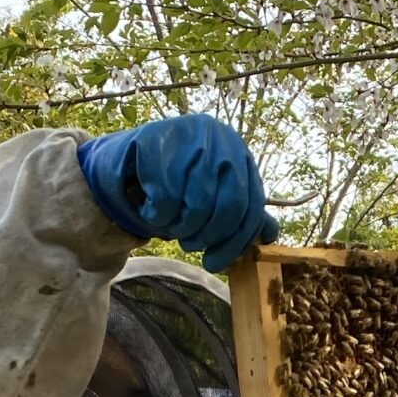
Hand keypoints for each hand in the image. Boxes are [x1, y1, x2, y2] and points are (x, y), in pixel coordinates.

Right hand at [77, 115, 279, 269]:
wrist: (127, 162)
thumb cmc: (178, 184)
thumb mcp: (213, 196)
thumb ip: (241, 212)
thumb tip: (270, 234)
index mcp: (238, 151)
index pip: (250, 205)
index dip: (236, 241)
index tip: (215, 262)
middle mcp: (219, 136)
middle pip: (228, 206)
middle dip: (208, 236)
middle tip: (190, 244)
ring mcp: (187, 134)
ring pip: (197, 205)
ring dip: (181, 228)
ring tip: (171, 226)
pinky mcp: (153, 140)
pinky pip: (165, 198)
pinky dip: (158, 216)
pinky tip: (152, 211)